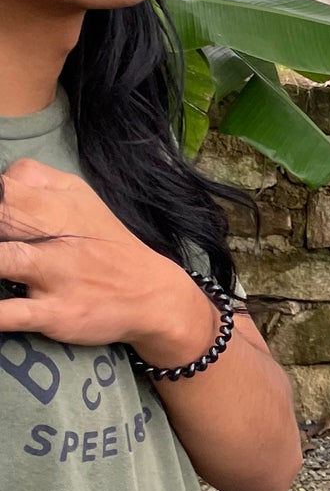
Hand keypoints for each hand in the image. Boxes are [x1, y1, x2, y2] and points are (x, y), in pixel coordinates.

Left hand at [0, 160, 215, 362]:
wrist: (153, 296)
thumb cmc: (106, 246)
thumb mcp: (81, 198)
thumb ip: (37, 179)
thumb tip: (0, 176)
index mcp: (58, 204)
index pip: (7, 186)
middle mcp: (56, 236)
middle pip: (3, 215)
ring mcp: (55, 276)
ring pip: (5, 261)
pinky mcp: (57, 313)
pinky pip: (15, 314)